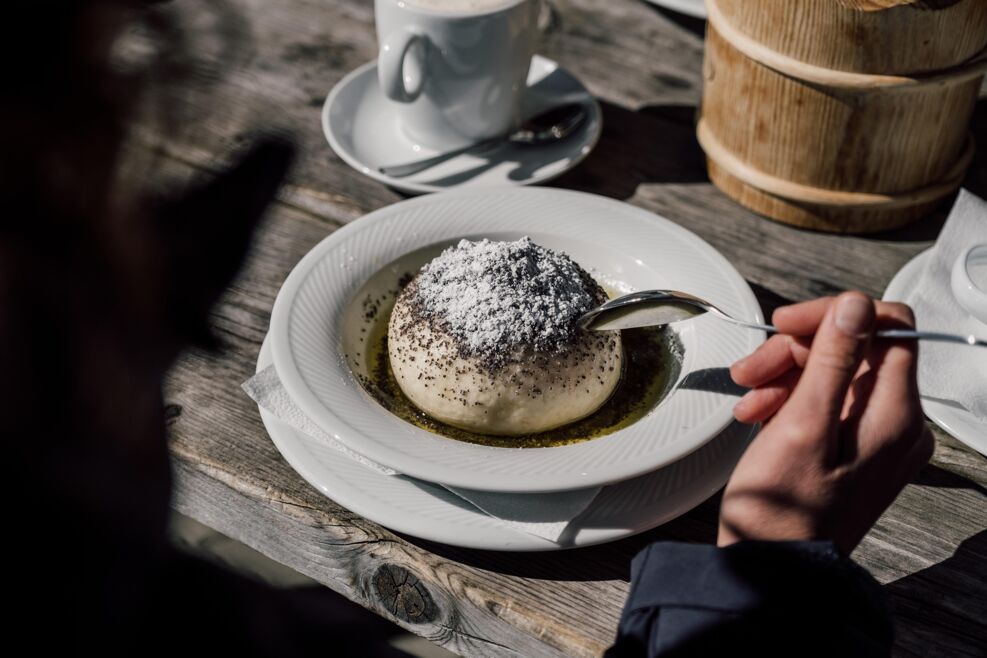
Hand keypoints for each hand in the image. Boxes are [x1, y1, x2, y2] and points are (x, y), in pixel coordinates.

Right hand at [719, 292, 933, 553]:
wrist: (772, 569)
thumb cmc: (782, 510)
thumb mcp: (802, 425)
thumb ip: (834, 361)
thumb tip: (856, 305)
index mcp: (895, 414)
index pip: (888, 326)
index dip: (835, 315)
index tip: (786, 324)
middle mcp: (897, 423)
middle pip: (855, 349)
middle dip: (797, 351)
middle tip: (750, 369)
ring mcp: (877, 437)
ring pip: (835, 372)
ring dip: (785, 375)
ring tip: (747, 399)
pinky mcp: (855, 448)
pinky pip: (828, 401)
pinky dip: (790, 399)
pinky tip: (758, 414)